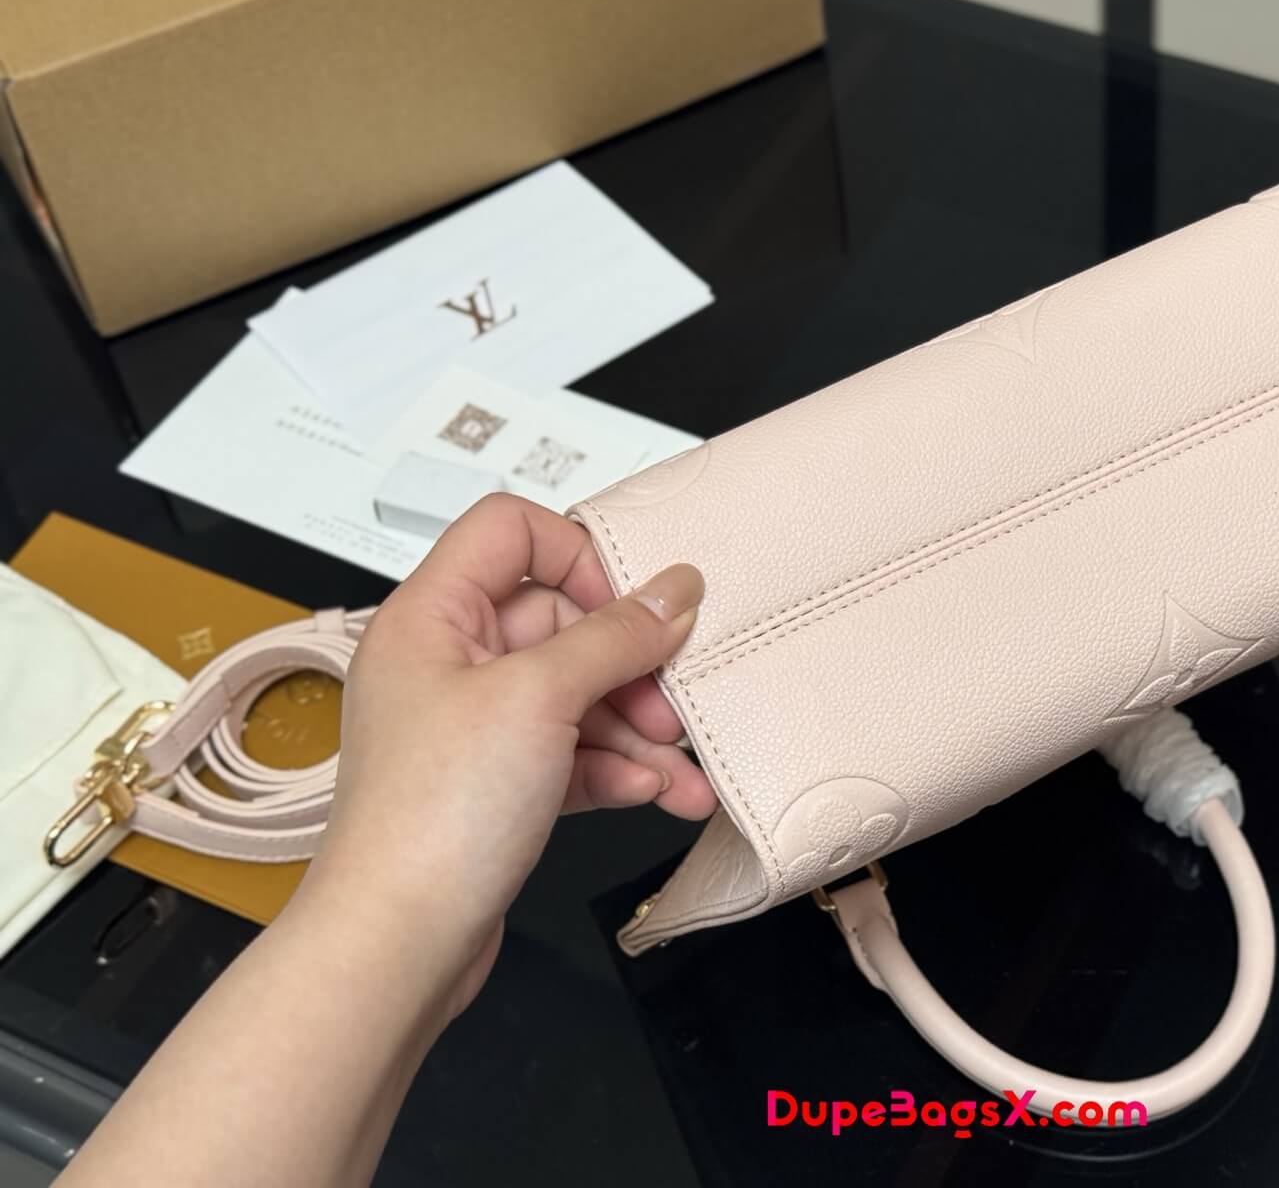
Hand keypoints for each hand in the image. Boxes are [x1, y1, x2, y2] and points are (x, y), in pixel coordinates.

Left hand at [296, 494, 716, 1013]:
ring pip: (576, 694)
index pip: (509, 531)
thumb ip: (615, 636)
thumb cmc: (430, 820)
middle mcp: (446, 663)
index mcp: (431, 617)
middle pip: (560, 621)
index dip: (578, 556)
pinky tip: (657, 795)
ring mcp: (472, 726)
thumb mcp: (539, 699)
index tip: (629, 607)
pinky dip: (618, 769)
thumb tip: (673, 589)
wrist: (398, 945)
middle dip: (628, 663)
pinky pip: (574, 752)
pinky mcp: (496, 784)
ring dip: (637, 729)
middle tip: (672, 700)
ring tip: (682, 769)